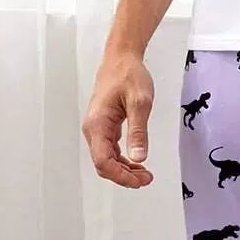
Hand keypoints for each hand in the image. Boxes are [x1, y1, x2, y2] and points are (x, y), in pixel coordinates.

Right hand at [83, 52, 154, 186]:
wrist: (121, 59)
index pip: (103, 161)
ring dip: (123, 170)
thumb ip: (138, 131)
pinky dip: (122, 160)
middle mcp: (93, 129)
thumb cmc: (129, 75)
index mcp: (97, 124)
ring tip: (144, 174)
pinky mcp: (104, 126)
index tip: (140, 180)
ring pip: (106, 159)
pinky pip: (109, 150)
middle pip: (103, 164)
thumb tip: (139, 157)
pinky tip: (136, 162)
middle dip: (123, 176)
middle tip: (146, 179)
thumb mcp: (140, 102)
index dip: (120, 176)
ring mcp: (97, 128)